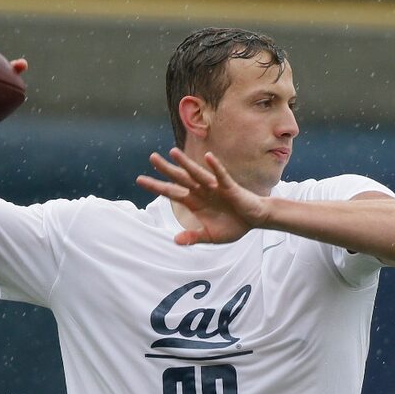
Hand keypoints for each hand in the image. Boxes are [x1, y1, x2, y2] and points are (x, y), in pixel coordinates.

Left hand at [136, 148, 270, 244]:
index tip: (139, 180)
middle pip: (180, 178)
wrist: (255, 221)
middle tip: (152, 157)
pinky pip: (221, 176)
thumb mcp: (211, 236)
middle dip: (166, 169)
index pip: (171, 192)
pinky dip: (215, 167)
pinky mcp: (230, 187)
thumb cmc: (233, 225)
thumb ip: (194, 237)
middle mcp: (201, 191)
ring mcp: (215, 187)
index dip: (156, 186)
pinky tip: (208, 157)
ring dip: (186, 163)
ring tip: (173, 152)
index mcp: (194, 202)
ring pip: (197, 173)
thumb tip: (175, 241)